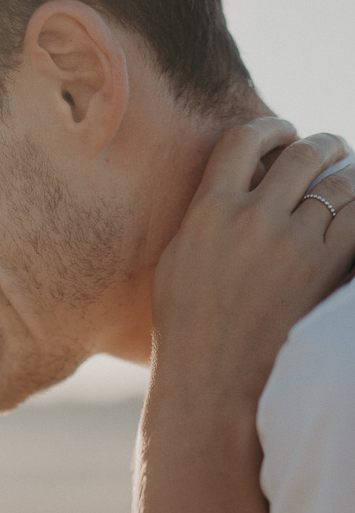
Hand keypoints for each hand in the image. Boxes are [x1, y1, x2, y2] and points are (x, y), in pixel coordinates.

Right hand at [152, 120, 354, 418]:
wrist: (213, 383)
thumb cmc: (187, 330)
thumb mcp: (176, 263)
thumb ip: (204, 217)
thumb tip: (231, 188)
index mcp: (208, 212)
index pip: (243, 140)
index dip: (270, 128)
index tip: (282, 132)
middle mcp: (251, 219)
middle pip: (301, 153)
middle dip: (323, 144)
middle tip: (330, 149)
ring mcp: (291, 243)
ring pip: (339, 183)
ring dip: (349, 172)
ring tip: (349, 176)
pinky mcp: (324, 268)